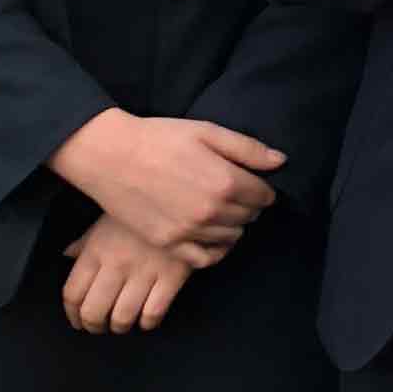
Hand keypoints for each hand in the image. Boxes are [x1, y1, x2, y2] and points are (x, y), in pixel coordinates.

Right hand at [48, 110, 282, 264]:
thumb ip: (248, 149)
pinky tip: (211, 235)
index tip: (254, 182)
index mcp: (226, 182)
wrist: (111, 156)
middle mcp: (211, 212)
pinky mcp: (167, 244)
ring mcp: (188, 232)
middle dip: (249, 205)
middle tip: (236, 193)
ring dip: (233, 225)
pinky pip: (204, 259)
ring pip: (231, 238)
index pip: (264, 196)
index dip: (263, 188)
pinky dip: (214, 250)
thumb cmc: (161, 138)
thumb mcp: (208, 132)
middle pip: (249, 217)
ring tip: (221, 210)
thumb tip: (281, 162)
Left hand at [61, 214, 195, 333]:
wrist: (187, 197)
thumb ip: (86, 241)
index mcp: (98, 249)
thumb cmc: (145, 207)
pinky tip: (147, 317)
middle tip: (99, 327)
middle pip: (94, 312)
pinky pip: (154, 312)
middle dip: (94, 326)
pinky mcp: (172, 276)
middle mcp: (118, 263)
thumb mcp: (110, 218)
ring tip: (123, 323)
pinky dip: (148, 322)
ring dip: (120, 327)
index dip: (72, 314)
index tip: (78, 320)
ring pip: (123, 317)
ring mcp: (145, 270)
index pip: (72, 294)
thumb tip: (67, 254)